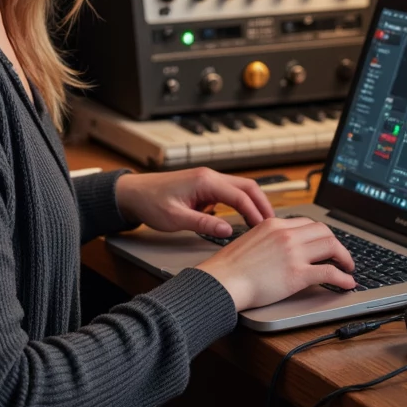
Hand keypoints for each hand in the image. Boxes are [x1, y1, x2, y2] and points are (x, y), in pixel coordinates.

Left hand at [114, 167, 276, 240]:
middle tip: (273, 225)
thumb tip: (228, 230)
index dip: (255, 212)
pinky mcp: (205, 188)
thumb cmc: (150, 203)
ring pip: (240, 189)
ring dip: (254, 203)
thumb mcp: (175, 218)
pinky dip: (242, 204)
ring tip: (263, 223)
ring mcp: (208, 181)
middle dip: (263, 205)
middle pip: (247, 187)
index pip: (240, 195)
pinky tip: (245, 219)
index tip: (264, 228)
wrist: (133, 193)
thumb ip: (202, 223)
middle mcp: (210, 177)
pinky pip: (230, 193)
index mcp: (205, 181)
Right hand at [197, 216, 356, 312]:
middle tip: (341, 256)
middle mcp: (286, 234)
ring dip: (344, 258)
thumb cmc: (229, 267)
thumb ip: (268, 239)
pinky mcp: (298, 273)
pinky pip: (329, 272)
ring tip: (347, 268)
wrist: (222, 281)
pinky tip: (346, 283)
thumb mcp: (250, 240)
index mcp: (274, 224)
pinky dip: (343, 278)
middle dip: (337, 244)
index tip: (326, 244)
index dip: (321, 235)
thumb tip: (281, 249)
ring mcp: (293, 253)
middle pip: (324, 231)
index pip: (307, 223)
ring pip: (331, 247)